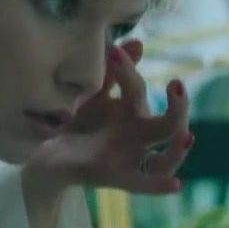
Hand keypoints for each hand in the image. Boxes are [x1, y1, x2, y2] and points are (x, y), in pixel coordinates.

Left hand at [29, 39, 192, 195]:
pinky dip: (159, 186)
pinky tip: (176, 185)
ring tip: (187, 136)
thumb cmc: (74, 122)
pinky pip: (143, 184)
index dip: (127, 70)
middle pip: (170, 123)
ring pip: (166, 158)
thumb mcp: (88, 96)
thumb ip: (110, 74)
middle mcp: (137, 136)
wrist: (41, 154)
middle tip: (176, 84)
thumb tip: (136, 41)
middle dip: (179, 105)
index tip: (112, 51)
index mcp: (130, 113)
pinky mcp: (115, 178)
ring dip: (178, 150)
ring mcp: (130, 158)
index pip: (136, 90)